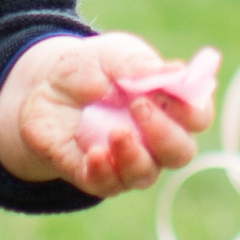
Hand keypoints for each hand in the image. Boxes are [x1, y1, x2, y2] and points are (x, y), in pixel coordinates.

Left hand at [0, 33, 220, 198]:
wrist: (41, 86)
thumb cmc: (89, 68)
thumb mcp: (112, 54)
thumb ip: (141, 64)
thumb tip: (176, 72)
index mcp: (168, 105)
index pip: (198, 116)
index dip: (193, 109)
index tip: (175, 90)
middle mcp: (153, 139)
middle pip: (180, 153)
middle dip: (165, 135)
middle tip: (139, 107)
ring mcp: (126, 160)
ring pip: (146, 174)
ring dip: (134, 157)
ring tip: (117, 132)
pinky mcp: (95, 174)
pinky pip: (107, 185)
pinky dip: (104, 172)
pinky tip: (94, 153)